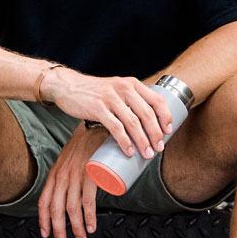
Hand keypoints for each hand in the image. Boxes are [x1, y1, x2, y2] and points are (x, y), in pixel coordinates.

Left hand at [39, 123, 104, 237]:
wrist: (98, 121)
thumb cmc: (88, 141)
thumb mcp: (71, 158)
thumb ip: (70, 173)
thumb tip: (76, 192)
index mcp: (55, 173)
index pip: (44, 201)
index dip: (43, 221)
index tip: (47, 235)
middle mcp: (62, 175)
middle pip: (56, 209)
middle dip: (59, 230)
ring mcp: (75, 174)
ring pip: (71, 208)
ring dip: (76, 227)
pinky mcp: (90, 173)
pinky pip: (87, 200)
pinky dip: (88, 216)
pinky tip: (90, 226)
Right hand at [41, 68, 175, 160]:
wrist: (68, 86)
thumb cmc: (95, 92)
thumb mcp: (116, 89)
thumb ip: (130, 100)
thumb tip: (147, 123)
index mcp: (132, 84)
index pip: (157, 99)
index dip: (166, 116)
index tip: (169, 131)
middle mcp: (124, 88)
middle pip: (147, 114)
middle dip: (156, 134)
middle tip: (159, 148)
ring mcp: (110, 98)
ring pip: (133, 123)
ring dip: (142, 141)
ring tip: (147, 154)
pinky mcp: (97, 108)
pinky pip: (115, 127)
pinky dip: (124, 142)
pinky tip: (129, 151)